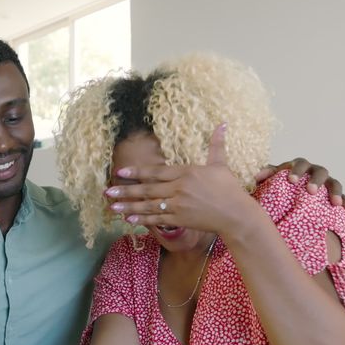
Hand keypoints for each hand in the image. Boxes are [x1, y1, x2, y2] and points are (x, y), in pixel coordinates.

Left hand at [104, 124, 258, 233]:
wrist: (236, 214)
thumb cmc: (229, 189)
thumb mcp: (221, 165)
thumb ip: (216, 145)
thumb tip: (223, 124)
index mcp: (186, 173)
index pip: (156, 171)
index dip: (137, 172)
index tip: (121, 172)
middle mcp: (179, 188)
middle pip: (147, 189)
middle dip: (126, 190)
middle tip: (107, 191)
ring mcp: (178, 205)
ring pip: (149, 205)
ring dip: (129, 206)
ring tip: (113, 206)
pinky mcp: (180, 219)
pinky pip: (158, 219)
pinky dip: (143, 219)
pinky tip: (129, 219)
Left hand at [255, 157, 344, 214]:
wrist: (292, 195)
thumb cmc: (281, 185)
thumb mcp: (273, 180)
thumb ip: (266, 176)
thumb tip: (257, 177)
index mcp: (300, 166)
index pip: (299, 164)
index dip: (296, 170)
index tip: (291, 180)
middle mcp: (315, 172)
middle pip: (320, 171)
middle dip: (316, 180)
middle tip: (311, 191)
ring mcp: (327, 183)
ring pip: (335, 183)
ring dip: (335, 192)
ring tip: (335, 204)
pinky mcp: (335, 195)